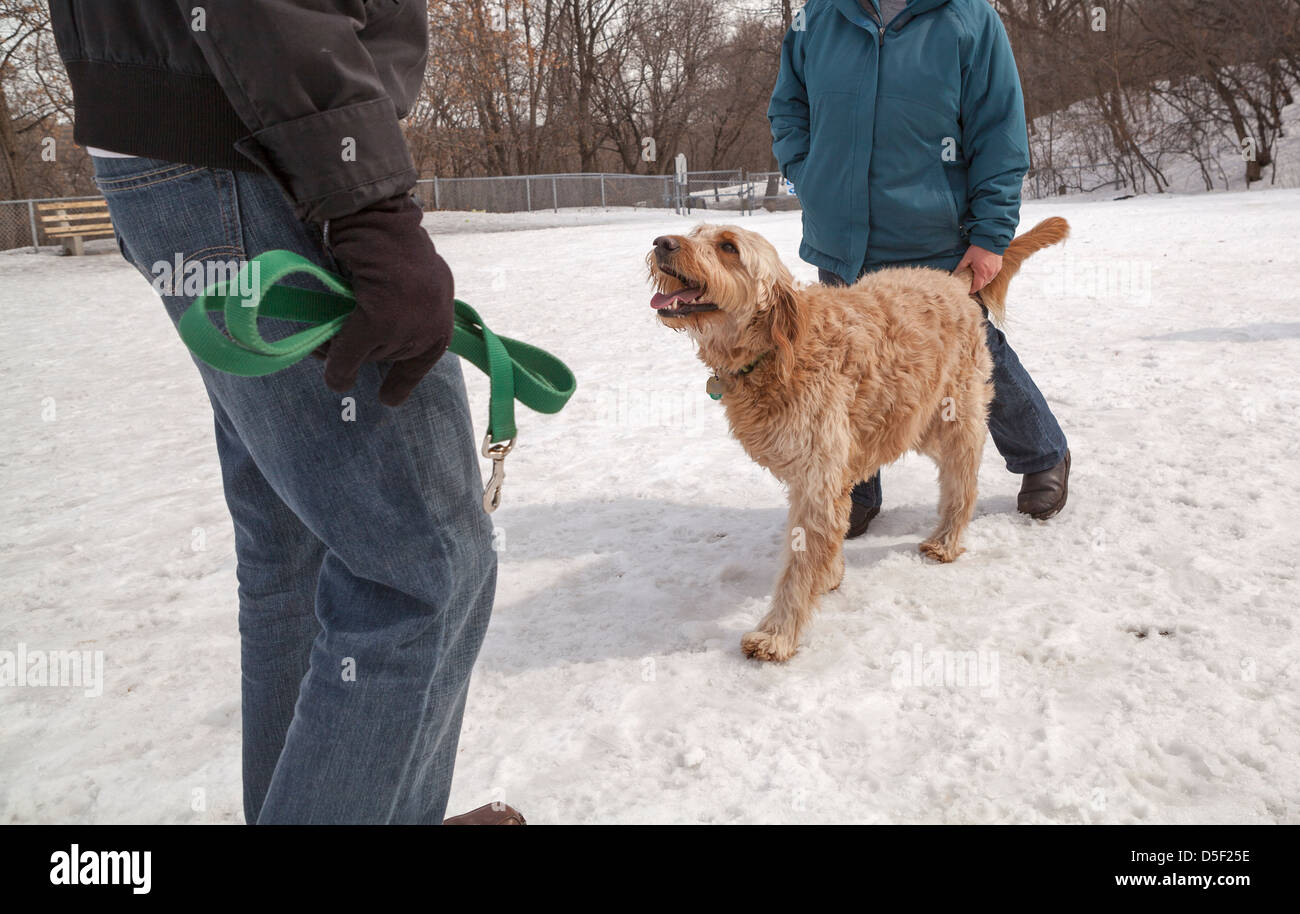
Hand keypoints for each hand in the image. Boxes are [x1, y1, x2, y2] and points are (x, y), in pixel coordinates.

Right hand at [321, 193, 453, 406]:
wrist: (377, 215)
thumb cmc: (386, 242)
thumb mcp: (404, 282)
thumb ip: (398, 314)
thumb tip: (362, 355)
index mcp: (440, 311)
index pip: (423, 359)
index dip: (402, 381)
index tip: (388, 400)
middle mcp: (432, 321)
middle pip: (389, 358)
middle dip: (360, 353)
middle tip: (331, 342)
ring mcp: (409, 322)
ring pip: (369, 356)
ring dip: (341, 353)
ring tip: (321, 343)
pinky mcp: (382, 320)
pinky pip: (352, 350)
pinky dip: (336, 360)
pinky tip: (327, 366)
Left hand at [953, 244, 1001, 293]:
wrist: (991, 240)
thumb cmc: (979, 248)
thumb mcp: (967, 257)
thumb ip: (960, 267)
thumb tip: (954, 274)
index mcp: (981, 273)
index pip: (976, 287)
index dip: (971, 290)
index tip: (967, 291)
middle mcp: (990, 274)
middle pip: (982, 285)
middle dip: (976, 286)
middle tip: (970, 285)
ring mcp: (995, 271)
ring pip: (988, 281)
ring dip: (982, 282)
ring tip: (976, 279)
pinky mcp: (999, 267)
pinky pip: (992, 276)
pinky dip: (987, 277)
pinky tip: (983, 274)